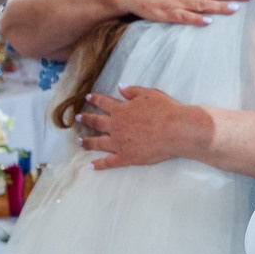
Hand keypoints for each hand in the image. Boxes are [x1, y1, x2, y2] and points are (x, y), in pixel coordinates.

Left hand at [78, 86, 211, 168]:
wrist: (176, 130)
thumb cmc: (166, 110)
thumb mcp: (150, 94)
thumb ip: (133, 91)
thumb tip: (120, 87)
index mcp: (121, 110)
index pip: (103, 103)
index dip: (95, 99)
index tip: (88, 97)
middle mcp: (116, 126)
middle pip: (96, 122)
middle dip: (85, 119)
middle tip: (77, 118)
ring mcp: (119, 143)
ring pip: (98, 142)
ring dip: (87, 141)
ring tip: (79, 141)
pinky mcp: (126, 157)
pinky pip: (109, 162)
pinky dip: (99, 164)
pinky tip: (91, 165)